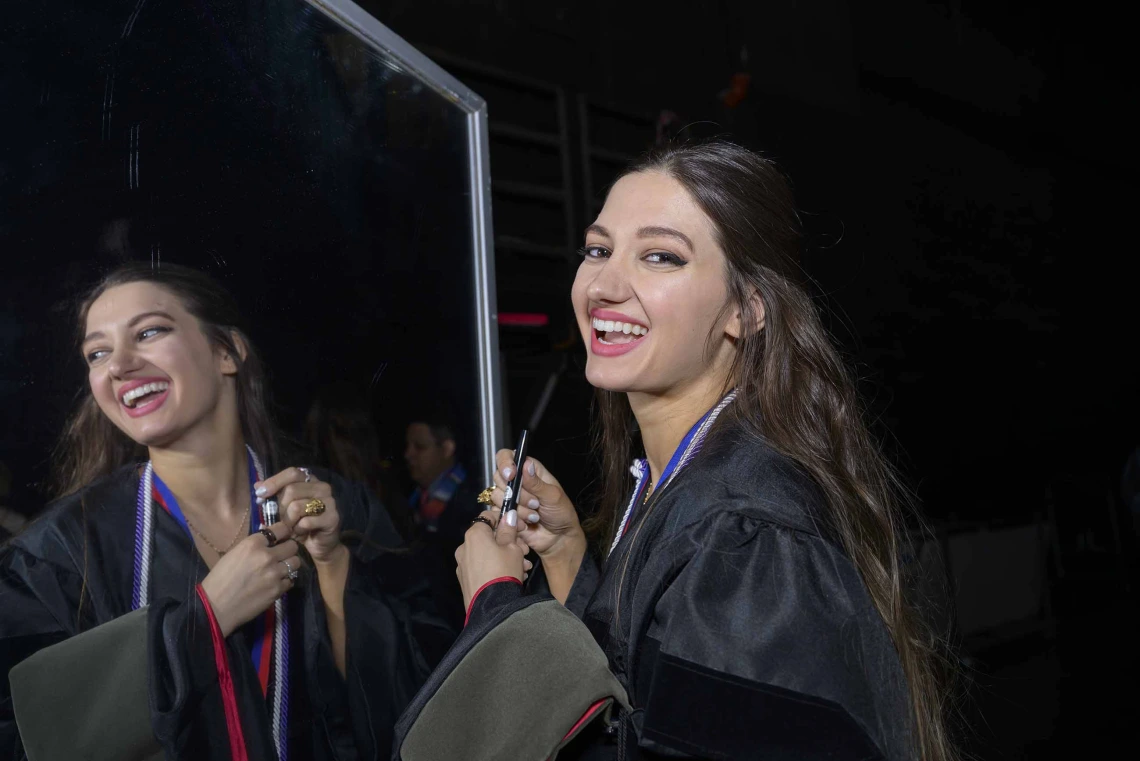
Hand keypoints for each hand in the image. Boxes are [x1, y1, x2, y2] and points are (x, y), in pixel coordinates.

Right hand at [200, 522, 298, 636]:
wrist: (216, 606)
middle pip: (293, 546)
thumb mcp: (234, 553)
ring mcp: (274, 573)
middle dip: (288, 550)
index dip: (283, 533)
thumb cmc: (220, 578)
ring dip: (289, 565)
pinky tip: (276, 583)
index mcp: (253, 544)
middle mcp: (267, 556)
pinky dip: (285, 581)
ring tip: (281, 569)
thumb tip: (268, 536)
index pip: (281, 529)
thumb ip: (254, 545)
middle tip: (282, 555)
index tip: (282, 538)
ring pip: (295, 563)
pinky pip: (291, 580)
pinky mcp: (278, 590)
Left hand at [256, 467, 341, 564]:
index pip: (292, 473)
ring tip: (290, 528)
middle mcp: (322, 487)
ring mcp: (330, 502)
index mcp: (310, 481)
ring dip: (289, 521)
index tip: (260, 494)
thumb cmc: (298, 525)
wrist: (316, 546)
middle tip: (280, 520)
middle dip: (280, 508)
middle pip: (291, 490)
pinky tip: (300, 533)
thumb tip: (257, 486)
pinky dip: (298, 530)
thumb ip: (272, 496)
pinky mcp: (333, 517)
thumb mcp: (282, 509)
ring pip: (297, 506)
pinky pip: (306, 522)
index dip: (275, 482)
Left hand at [455, 509, 532, 609]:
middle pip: (488, 537)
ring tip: (523, 567)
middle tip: (525, 551)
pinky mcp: (465, 580)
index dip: (504, 519)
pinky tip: (512, 576)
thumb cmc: (504, 570)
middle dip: (508, 542)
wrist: (492, 607)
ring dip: (505, 556)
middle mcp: (464, 547)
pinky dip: (495, 567)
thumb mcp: (513, 548)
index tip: (517, 528)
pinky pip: (482, 567)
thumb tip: (508, 515)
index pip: (488, 516)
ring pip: (487, 553)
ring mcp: (463, 565)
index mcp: (474, 535)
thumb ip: (509, 530)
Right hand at [489, 449, 584, 560]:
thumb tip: (525, 464)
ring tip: (535, 516)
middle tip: (535, 503)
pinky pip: (498, 513)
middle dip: (518, 493)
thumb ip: (537, 483)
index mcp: (528, 470)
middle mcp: (515, 482)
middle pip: (499, 477)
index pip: (507, 456)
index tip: (511, 475)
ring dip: (518, 509)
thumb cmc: (560, 513)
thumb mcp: (553, 496)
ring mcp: (508, 498)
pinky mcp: (504, 514)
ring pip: (498, 496)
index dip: (505, 463)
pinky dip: (514, 520)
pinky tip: (526, 525)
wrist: (558, 539)